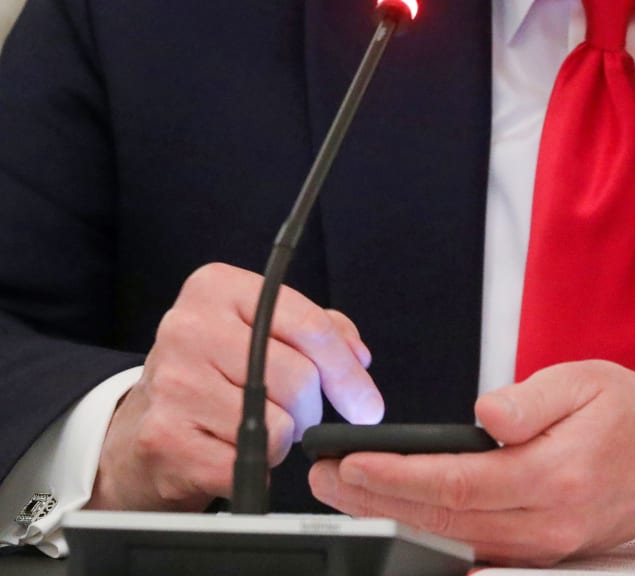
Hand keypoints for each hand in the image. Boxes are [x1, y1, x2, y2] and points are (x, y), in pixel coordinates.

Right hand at [87, 263, 382, 511]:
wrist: (139, 427)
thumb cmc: (214, 374)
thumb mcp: (261, 331)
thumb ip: (319, 330)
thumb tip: (359, 356)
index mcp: (217, 287)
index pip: (310, 326)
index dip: (348, 371)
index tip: (368, 404)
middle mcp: (188, 327)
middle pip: (300, 378)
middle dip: (310, 409)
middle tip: (291, 415)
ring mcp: (173, 382)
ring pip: (279, 423)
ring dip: (281, 438)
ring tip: (250, 426)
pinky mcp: (166, 437)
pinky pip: (251, 460)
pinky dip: (256, 465)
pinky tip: (229, 449)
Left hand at [309, 360, 634, 565]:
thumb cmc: (634, 417)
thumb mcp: (587, 382)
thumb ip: (531, 400)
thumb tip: (484, 417)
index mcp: (556, 476)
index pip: (457, 483)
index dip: (395, 476)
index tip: (350, 462)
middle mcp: (548, 523)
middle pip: (443, 520)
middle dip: (375, 502)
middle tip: (324, 479)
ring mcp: (545, 546)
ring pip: (452, 540)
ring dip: (393, 518)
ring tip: (345, 494)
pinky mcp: (543, 551)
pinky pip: (475, 547)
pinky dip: (428, 531)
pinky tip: (400, 513)